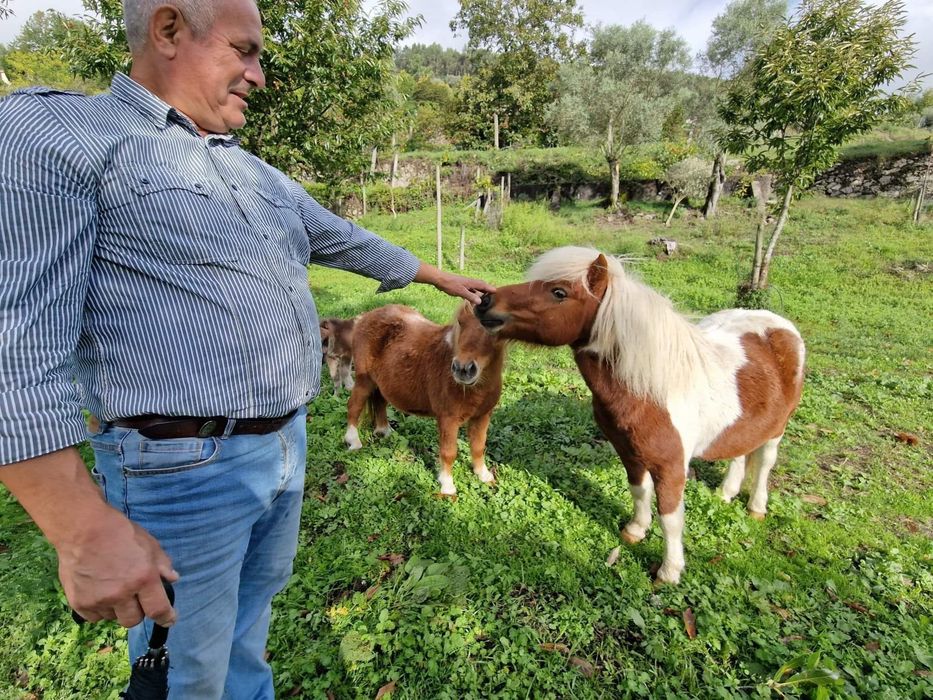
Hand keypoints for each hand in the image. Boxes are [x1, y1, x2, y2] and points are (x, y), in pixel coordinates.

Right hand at [58, 506, 177, 627]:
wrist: (83, 529)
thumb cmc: (120, 533)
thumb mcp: (149, 544)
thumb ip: (163, 564)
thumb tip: (172, 580)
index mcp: (143, 579)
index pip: (158, 610)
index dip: (166, 618)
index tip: (168, 620)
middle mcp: (121, 593)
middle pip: (134, 620)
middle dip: (138, 611)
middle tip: (134, 597)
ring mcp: (99, 600)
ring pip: (113, 618)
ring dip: (117, 609)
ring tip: (112, 588)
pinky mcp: (79, 602)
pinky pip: (94, 617)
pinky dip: (99, 609)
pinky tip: (98, 592)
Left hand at [415, 263, 495, 304]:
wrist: (440, 279)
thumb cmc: (450, 285)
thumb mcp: (461, 292)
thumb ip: (470, 296)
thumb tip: (480, 301)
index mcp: (472, 283)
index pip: (484, 285)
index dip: (490, 289)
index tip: (497, 292)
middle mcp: (470, 282)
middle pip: (481, 285)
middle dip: (487, 289)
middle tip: (493, 294)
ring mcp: (465, 284)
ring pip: (476, 288)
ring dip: (481, 291)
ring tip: (485, 297)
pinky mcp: (461, 286)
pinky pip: (470, 289)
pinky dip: (474, 293)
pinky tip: (473, 297)